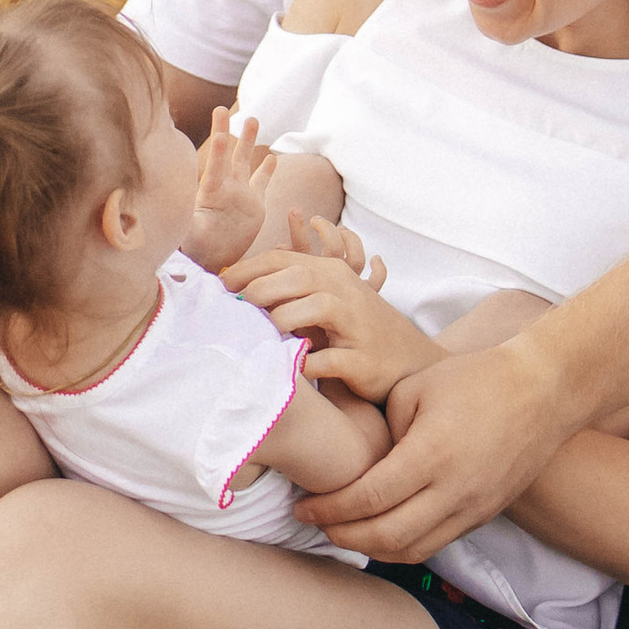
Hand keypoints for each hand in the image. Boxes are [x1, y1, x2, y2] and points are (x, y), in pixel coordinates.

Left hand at [180, 109, 276, 272]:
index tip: (218, 136)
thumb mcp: (193, 239)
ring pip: (245, 161)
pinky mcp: (254, 205)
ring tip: (253, 119)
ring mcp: (240, 194)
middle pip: (226, 156)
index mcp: (210, 196)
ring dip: (248, 141)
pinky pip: (262, 183)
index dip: (217, 154)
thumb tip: (178, 224)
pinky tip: (273, 157)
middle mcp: (225, 189)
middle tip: (221, 109)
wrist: (212, 261)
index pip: (214, 171)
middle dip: (224, 132)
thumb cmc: (198, 251)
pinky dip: (268, 170)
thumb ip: (189, 229)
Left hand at [227, 216, 434, 402]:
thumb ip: (289, 288)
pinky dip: (308, 364)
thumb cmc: (352, 330)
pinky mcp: (363, 360)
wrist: (406, 361)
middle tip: (236, 310)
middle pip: (299, 276)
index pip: (283, 259)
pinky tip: (290, 369)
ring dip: (284, 319)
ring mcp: (357, 325)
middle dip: (261, 290)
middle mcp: (345, 292)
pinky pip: (331, 360)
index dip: (248, 269)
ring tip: (264, 335)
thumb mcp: (324, 300)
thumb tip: (237, 285)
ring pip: (318, 307)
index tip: (221, 286)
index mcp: (330, 273)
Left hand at [293, 333, 575, 558]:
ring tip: (341, 531)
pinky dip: (401, 547)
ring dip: (369, 548)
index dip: (329, 508)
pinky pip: (435, 544)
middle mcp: (454, 491)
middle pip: (385, 537)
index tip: (303, 505)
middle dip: (341, 535)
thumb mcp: (414, 390)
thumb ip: (382, 431)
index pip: (367, 498)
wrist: (544, 390)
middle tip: (314, 523)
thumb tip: (355, 461)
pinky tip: (379, 532)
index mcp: (431, 454)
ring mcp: (473, 508)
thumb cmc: (476, 379)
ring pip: (411, 551)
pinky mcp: (484, 515)